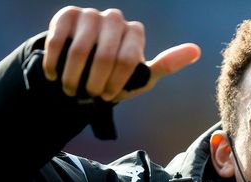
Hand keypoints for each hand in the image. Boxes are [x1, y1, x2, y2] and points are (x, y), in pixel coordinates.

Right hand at [42, 6, 200, 100]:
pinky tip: (54, 75)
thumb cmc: (114, 75)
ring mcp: (90, 14)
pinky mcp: (66, 15)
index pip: (128, 60)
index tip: (107, 97)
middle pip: (105, 56)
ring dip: (74, 77)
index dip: (115, 84)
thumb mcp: (141, 76)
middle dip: (95, 83)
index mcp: (134, 32)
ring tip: (71, 89)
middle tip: (89, 95)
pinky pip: (59, 41)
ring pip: (81, 50)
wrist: (80, 69)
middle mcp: (115, 18)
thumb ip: (166, 65)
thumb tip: (196, 50)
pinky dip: (55, 64)